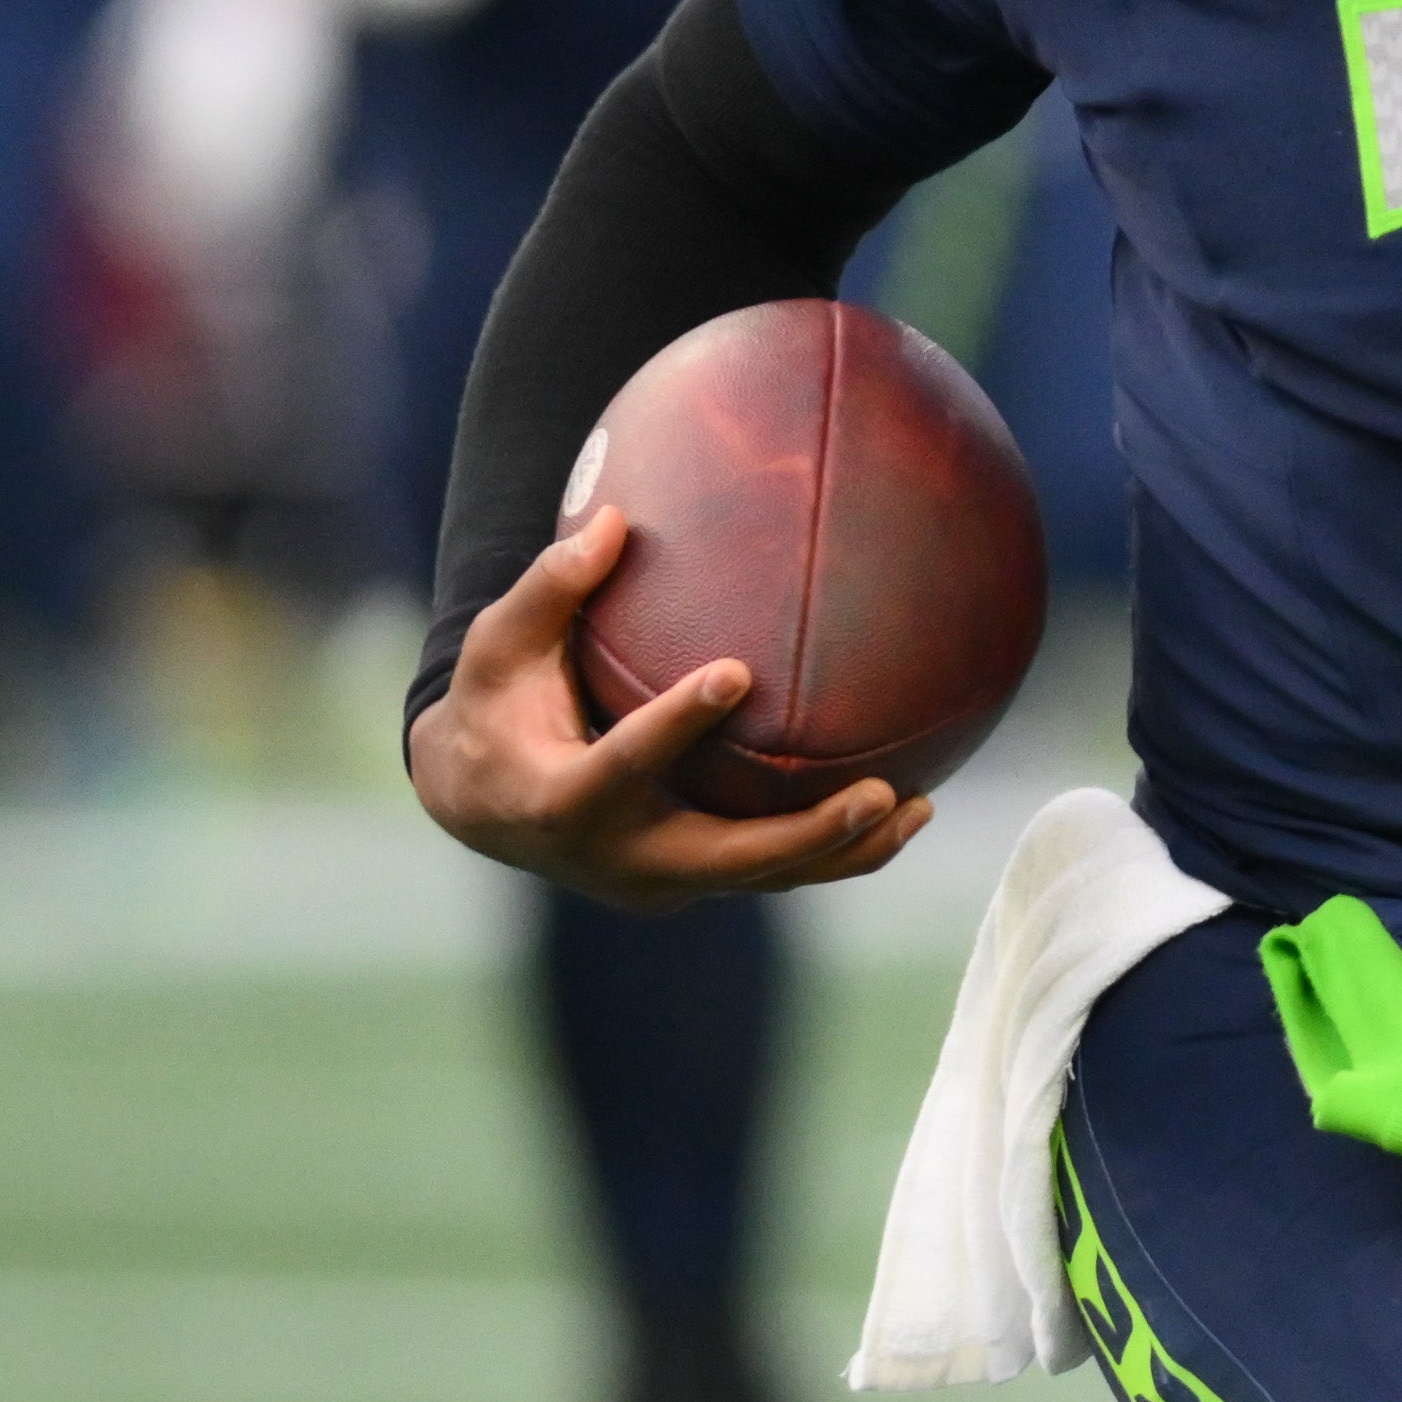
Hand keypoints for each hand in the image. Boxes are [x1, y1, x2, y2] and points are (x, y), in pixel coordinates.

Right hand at [405, 507, 933, 910]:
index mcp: (562, 797)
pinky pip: (767, 871)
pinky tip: (901, 807)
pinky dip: (831, 849)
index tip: (735, 672)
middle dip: (804, 835)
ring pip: (761, 878)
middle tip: (878, 791)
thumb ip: (551, 585)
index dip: (677, 725)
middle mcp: (615, 857)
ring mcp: (657, 883)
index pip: (625, 763)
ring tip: (920, 805)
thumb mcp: (500, 642)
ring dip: (843, 851)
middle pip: (723, 861)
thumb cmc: (495, 702)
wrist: (482, 804)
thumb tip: (614, 517)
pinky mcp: (689, 884)